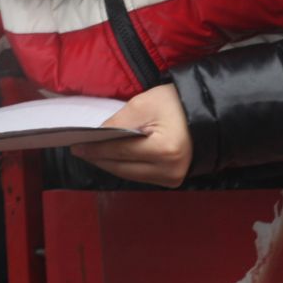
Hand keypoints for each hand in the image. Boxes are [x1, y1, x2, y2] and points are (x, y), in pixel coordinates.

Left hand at [70, 84, 193, 187]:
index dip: (96, 149)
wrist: (206, 112)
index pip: (120, 151)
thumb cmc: (176, 103)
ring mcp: (173, 178)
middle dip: (99, 159)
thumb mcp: (144, 104)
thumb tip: (96, 135)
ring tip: (90, 154)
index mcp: (164, 150)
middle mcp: (169, 170)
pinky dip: (124, 167)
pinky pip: (141, 176)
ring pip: (130, 175)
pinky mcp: (173, 180)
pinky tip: (110, 159)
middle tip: (78, 151)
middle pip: (123, 167)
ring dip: (109, 165)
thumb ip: (119, 122)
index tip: (76, 146)